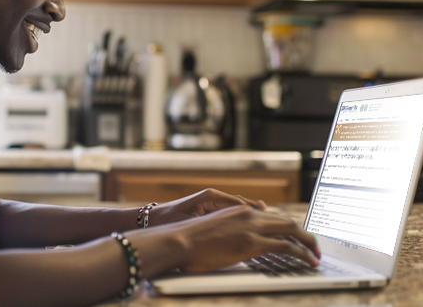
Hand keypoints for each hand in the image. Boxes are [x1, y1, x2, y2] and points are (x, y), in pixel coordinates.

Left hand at [149, 188, 266, 226]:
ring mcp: (210, 203)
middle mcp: (211, 197)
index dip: (252, 209)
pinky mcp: (208, 209)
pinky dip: (239, 216)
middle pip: (239, 204)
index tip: (265, 214)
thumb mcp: (190, 223)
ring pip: (235, 207)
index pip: (237, 202)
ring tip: (266, 219)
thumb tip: (229, 224)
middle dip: (255, 211)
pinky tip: (249, 223)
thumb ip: (210, 223)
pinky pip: (228, 212)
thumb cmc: (168, 222)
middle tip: (271, 217)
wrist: (151, 220)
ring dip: (249, 213)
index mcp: (209, 197)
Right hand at [175, 205, 319, 272]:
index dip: (288, 227)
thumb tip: (236, 242)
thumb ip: (229, 232)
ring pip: (292, 230)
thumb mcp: (214, 231)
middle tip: (314, 246)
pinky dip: (303, 253)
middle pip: (287, 221)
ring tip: (317, 254)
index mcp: (240, 211)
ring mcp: (252, 228)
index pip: (272, 216)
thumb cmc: (189, 241)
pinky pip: (287, 246)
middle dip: (304, 234)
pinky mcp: (253, 243)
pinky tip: (309, 260)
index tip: (297, 237)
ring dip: (308, 243)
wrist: (179, 240)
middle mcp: (249, 214)